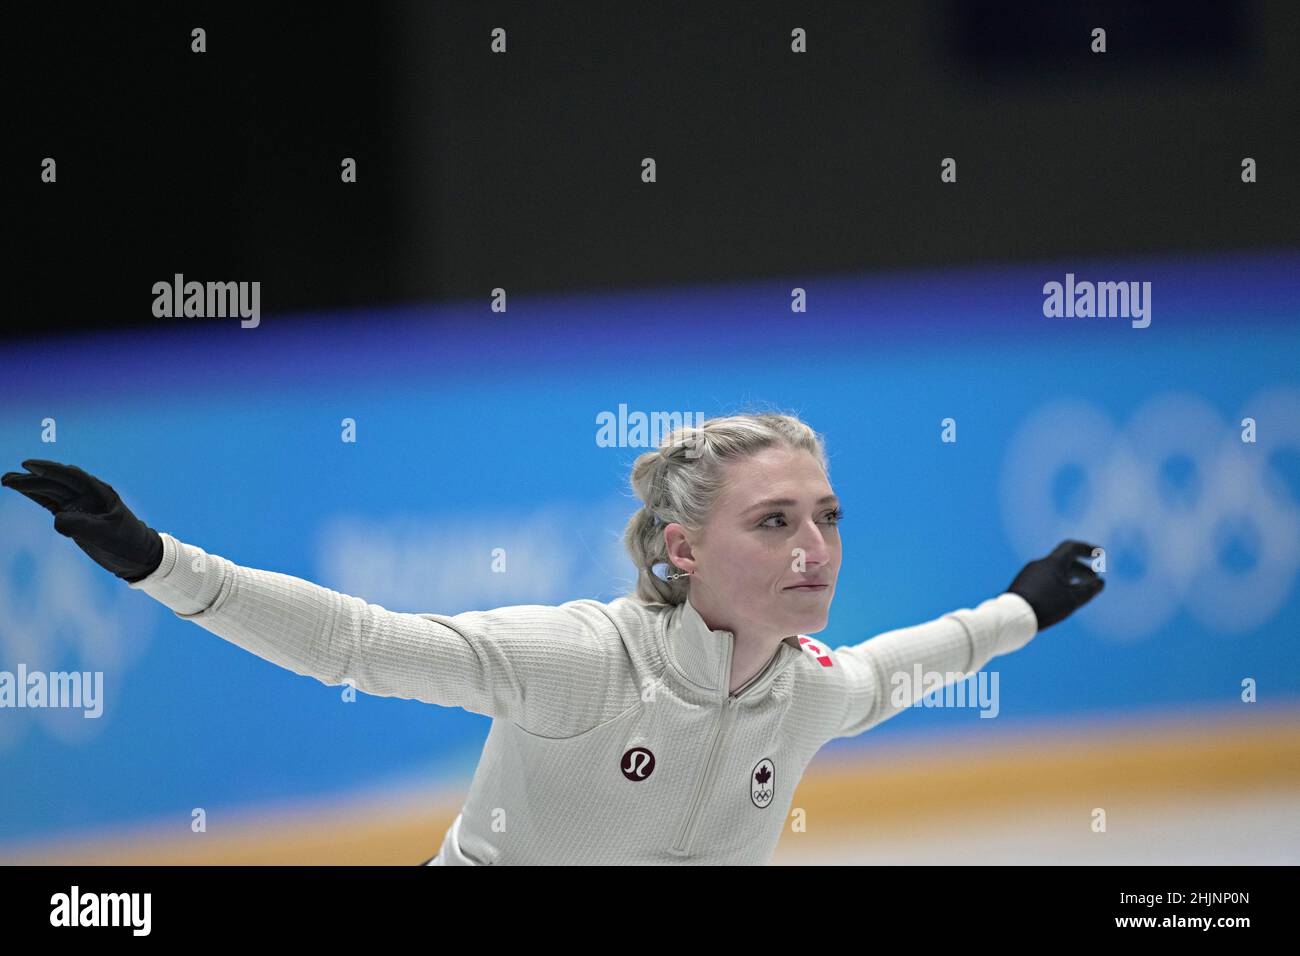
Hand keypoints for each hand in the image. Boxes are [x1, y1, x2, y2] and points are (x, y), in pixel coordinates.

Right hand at [2, 459, 163, 582]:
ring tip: (6, 480)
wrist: (138, 556)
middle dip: (32, 479)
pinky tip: (21, 490)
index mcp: (100, 493)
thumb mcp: (106, 535)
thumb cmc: (126, 542)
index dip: (50, 469)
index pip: (72, 476)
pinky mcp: (73, 516)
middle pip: (56, 483)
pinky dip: (36, 496)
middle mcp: (88, 495)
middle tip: (7, 478)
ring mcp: (80, 505)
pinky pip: (51, 503)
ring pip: (50, 491)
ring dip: (29, 486)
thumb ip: (82, 526)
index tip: (29, 465)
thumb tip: (56, 518)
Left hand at [1006, 539, 1104, 630]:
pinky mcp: (1022, 583)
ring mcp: (1029, 573)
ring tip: (1080, 588)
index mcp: (1053, 562)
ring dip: (1069, 576)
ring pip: (1054, 570)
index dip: (1087, 549)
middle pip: (1064, 561)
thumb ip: (1090, 589)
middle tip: (1094, 578)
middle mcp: (1040, 564)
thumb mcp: (1073, 599)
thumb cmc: (1046, 605)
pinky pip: (1043, 578)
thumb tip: (1101, 582)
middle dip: (1081, 568)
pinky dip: (1057, 582)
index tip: (1100, 554)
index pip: (1072, 548)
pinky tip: (1060, 595)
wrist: (1012, 615)